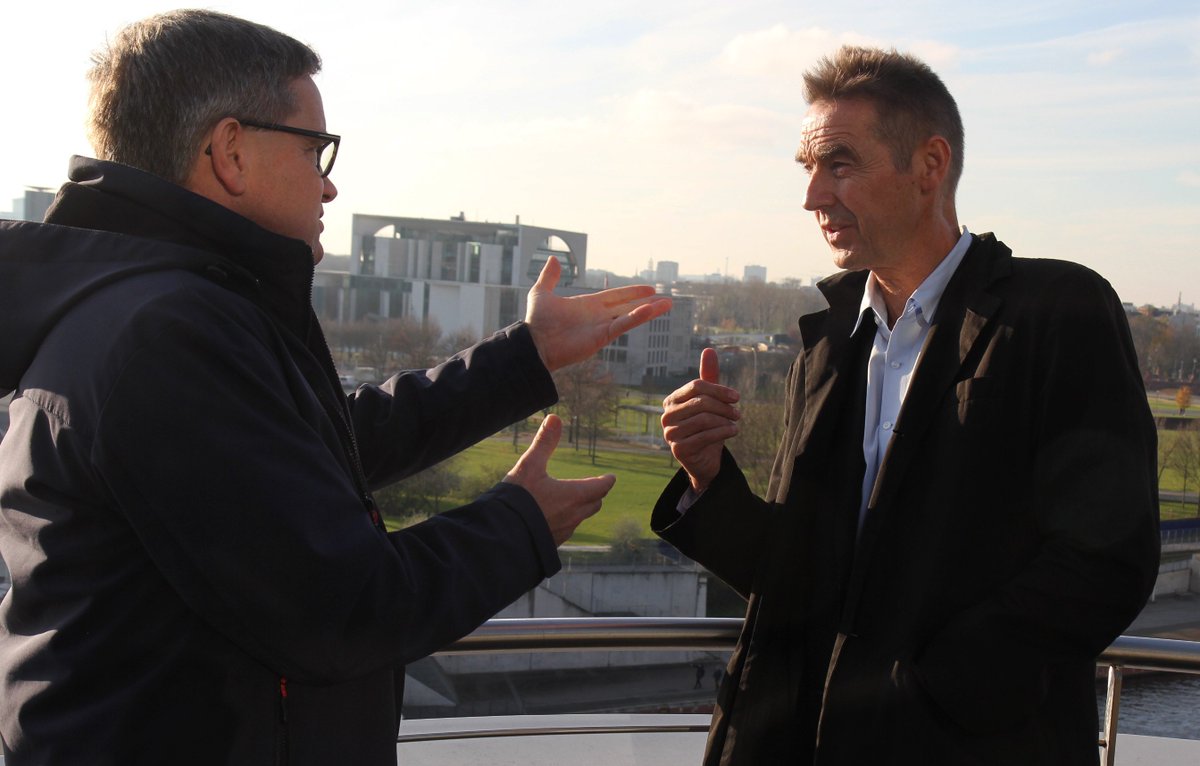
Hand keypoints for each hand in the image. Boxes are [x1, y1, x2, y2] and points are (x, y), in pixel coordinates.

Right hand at [503, 414, 615, 544]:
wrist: (502, 536)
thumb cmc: (518, 499)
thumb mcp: (529, 466)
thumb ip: (544, 443)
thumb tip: (555, 417)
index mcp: (573, 495)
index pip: (600, 487)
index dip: (606, 481)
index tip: (610, 477)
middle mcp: (573, 515)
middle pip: (594, 504)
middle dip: (596, 494)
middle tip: (595, 488)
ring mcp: (563, 532)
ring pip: (580, 519)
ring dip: (581, 509)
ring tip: (573, 502)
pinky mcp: (552, 543)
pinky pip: (566, 531)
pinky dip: (566, 521)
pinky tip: (553, 520)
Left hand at [525, 256, 672, 370]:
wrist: (533, 342)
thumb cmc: (536, 322)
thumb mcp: (541, 293)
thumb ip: (549, 277)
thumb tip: (554, 259)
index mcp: (588, 305)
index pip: (615, 297)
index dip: (632, 292)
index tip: (649, 289)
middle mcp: (598, 316)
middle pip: (628, 306)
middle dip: (647, 303)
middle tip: (666, 299)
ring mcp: (601, 327)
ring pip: (630, 316)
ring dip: (649, 310)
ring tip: (668, 304)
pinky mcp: (601, 336)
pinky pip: (622, 325)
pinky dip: (636, 318)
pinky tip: (650, 310)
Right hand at [661, 348, 739, 492]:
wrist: (704, 459)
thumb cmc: (707, 427)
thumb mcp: (710, 402)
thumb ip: (709, 378)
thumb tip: (708, 349)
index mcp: (672, 400)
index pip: (697, 386)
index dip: (719, 389)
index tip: (737, 396)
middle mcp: (666, 415)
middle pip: (701, 402)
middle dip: (724, 407)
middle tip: (738, 413)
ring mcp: (670, 433)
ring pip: (704, 419)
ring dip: (725, 421)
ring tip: (735, 423)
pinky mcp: (678, 449)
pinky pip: (704, 436)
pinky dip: (723, 432)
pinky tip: (733, 431)